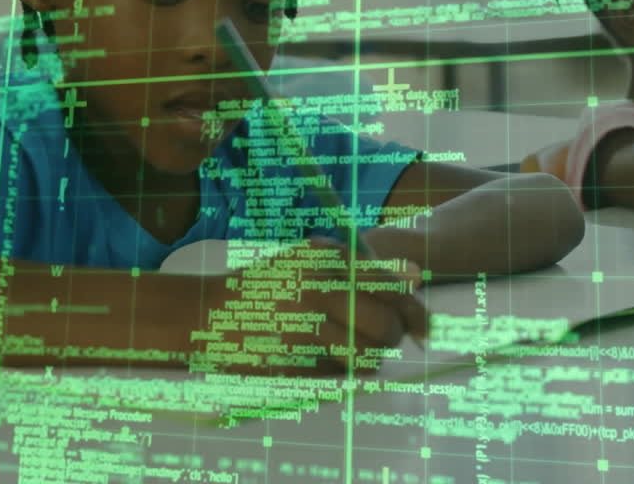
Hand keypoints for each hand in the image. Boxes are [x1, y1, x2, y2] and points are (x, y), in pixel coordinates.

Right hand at [192, 237, 427, 375]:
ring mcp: (306, 326)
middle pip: (385, 326)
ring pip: (366, 356)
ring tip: (345, 347)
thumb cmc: (266, 286)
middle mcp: (320, 289)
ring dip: (365, 358)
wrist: (208, 312)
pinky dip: (337, 370)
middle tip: (378, 339)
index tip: (425, 328)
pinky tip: (317, 355)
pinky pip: (337, 373)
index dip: (415, 312)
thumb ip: (358, 267)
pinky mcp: (293, 358)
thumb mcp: (309, 260)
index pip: (392, 288)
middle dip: (389, 339)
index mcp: (327, 259)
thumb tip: (414, 277)